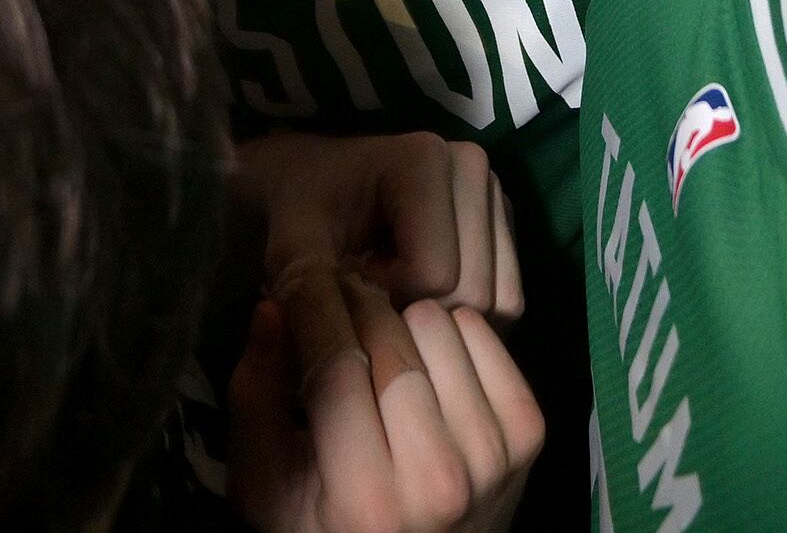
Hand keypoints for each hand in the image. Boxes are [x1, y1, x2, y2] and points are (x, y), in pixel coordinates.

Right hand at [230, 266, 543, 532]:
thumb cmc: (327, 523)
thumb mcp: (264, 483)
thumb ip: (256, 398)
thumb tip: (273, 306)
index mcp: (364, 499)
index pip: (335, 368)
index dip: (310, 307)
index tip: (295, 278)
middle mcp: (437, 480)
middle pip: (388, 341)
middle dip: (351, 305)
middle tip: (334, 299)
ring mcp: (492, 455)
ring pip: (437, 324)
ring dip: (401, 321)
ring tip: (382, 346)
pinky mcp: (530, 432)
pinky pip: (483, 333)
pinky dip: (450, 331)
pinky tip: (427, 361)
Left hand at [233, 131, 521, 318]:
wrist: (307, 186)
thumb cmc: (297, 215)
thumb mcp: (291, 261)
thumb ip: (314, 311)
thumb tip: (343, 377)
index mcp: (425, 161)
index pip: (436, 278)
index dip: (388, 306)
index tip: (348, 288)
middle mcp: (474, 170)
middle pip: (475, 294)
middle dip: (419, 319)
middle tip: (369, 301)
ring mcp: (496, 197)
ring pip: (499, 305)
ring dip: (444, 326)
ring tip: (392, 300)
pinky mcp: (505, 227)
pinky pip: (506, 302)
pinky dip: (465, 321)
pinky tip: (418, 300)